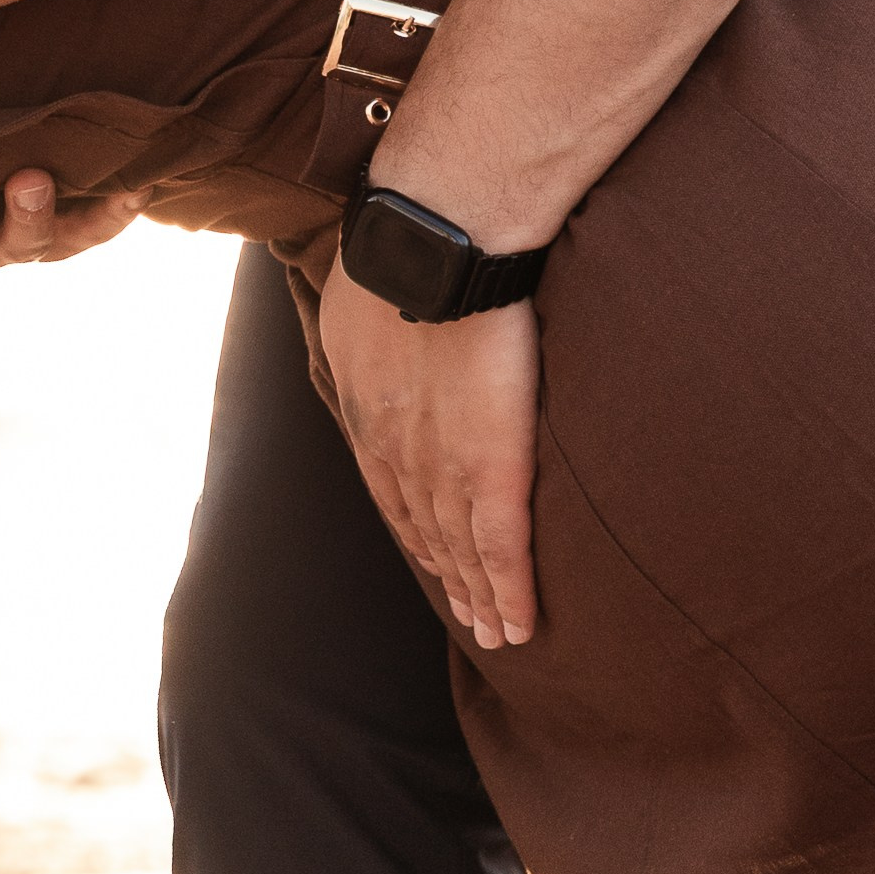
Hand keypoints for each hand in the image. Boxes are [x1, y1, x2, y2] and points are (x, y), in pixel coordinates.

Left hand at [319, 255, 538, 648]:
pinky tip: (521, 624)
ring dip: (475, 595)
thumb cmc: (399, 250)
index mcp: (368, 414)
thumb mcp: (352, 302)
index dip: (412, 529)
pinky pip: (501, 548)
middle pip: (424, 531)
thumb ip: (365, 334)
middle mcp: (398, 452)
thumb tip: (368, 331)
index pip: (390, 491)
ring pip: (459, 550)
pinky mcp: (492, 467)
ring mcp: (442, 465)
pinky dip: (509, 592)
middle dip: (445, 575)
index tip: (430, 557)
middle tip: (468, 616)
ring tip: (494, 630)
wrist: (436, 243)